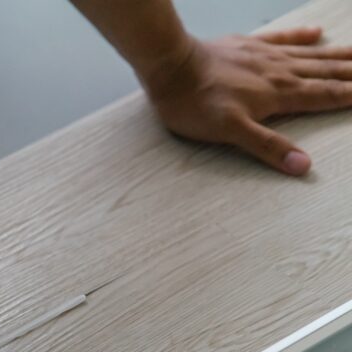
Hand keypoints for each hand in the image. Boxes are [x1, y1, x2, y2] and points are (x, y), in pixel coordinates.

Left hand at [139, 27, 351, 174]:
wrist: (171, 67)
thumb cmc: (195, 104)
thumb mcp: (230, 133)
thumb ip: (267, 147)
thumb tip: (303, 166)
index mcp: (279, 95)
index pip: (325, 97)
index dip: (351, 97)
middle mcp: (279, 72)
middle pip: (325, 74)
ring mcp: (264, 56)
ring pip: (310, 55)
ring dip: (337, 56)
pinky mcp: (247, 45)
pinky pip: (282, 39)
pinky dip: (300, 36)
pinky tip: (315, 33)